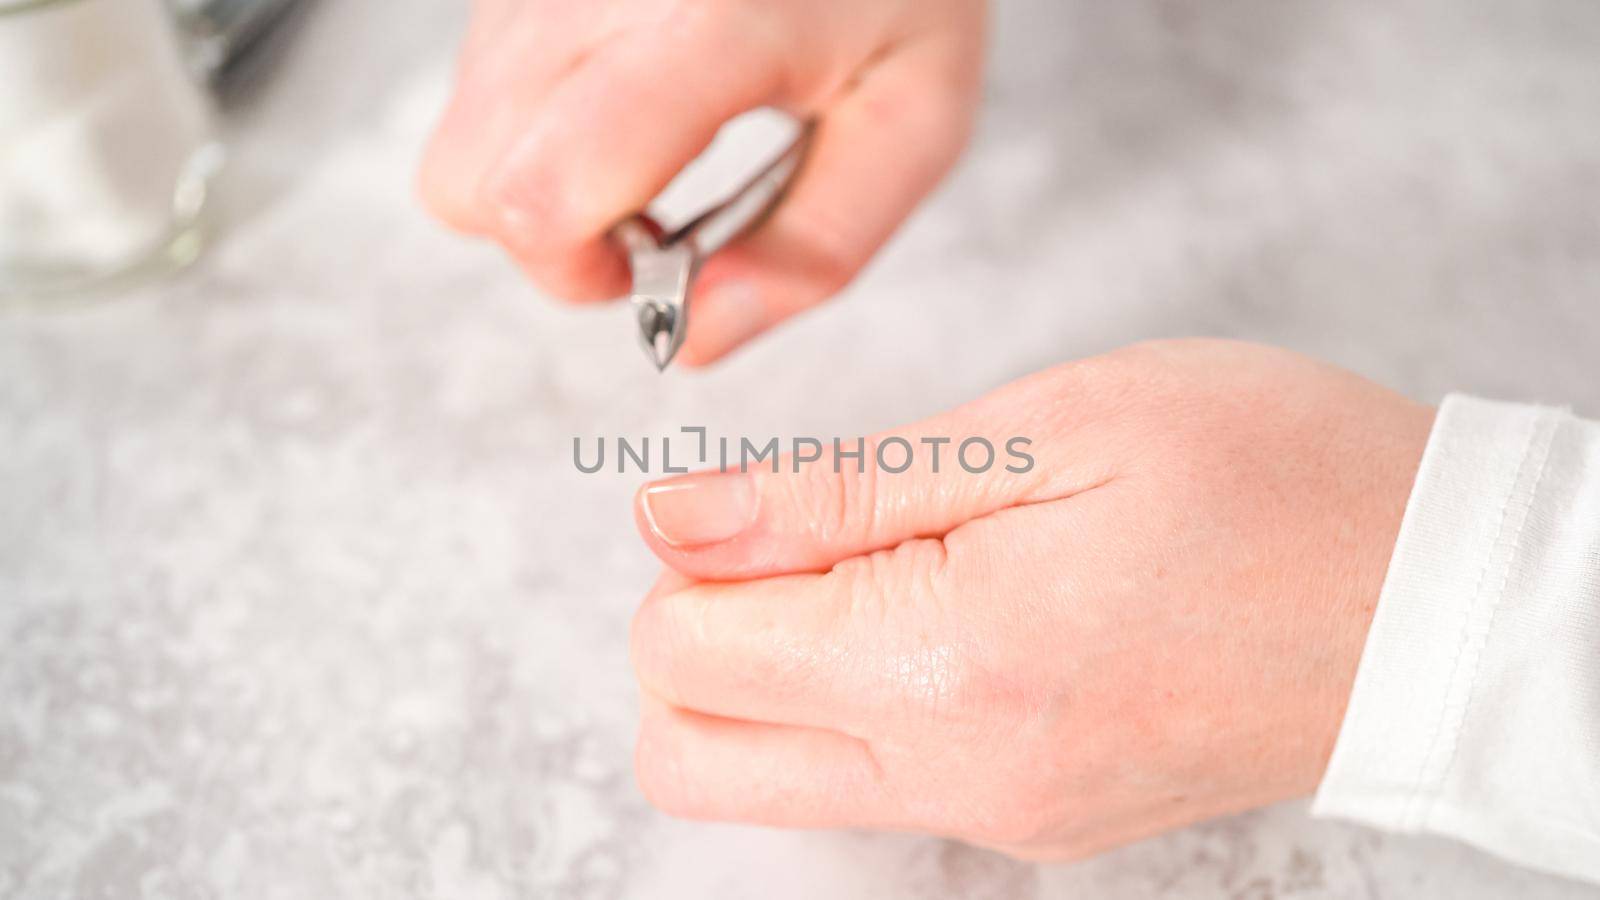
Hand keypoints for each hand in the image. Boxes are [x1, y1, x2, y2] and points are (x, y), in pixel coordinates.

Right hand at [417, 0, 985, 364]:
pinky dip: (538, 120)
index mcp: (704, 25)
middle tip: (653, 218)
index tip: (653, 269)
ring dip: (541, 177)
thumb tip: (696, 341)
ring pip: (460, 136)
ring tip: (652, 140)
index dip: (582, 274)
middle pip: (466, 183)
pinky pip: (477, 82)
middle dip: (550, 242)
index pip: (545, 192)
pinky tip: (628, 89)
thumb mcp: (913, 120)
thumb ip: (816, 249)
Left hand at [626, 339, 1434, 857]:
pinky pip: (877, 781)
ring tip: (903, 562)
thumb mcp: (1044, 428)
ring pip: (776, 780)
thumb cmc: (1270, 482)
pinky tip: (963, 609)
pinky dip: (862, 699)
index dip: (696, 556)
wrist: (1440, 602)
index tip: (782, 498)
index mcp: (943, 667)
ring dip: (778, 671)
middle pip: (692, 754)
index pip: (683, 654)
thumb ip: (831, 490)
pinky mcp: (1036, 821)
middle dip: (698, 638)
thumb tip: (671, 522)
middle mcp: (956, 777)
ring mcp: (998, 817)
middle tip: (810, 539)